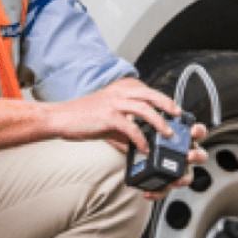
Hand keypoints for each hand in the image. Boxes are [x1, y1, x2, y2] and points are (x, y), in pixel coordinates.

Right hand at [49, 78, 180, 150]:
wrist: (59, 118)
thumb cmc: (80, 117)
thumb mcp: (106, 119)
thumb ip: (123, 128)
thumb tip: (136, 143)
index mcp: (118, 90)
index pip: (146, 91)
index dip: (162, 99)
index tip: (172, 109)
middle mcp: (118, 93)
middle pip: (150, 95)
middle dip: (167, 104)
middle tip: (178, 115)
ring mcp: (114, 104)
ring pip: (145, 109)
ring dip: (159, 122)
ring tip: (168, 133)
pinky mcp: (108, 117)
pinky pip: (131, 128)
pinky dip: (140, 139)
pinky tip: (144, 148)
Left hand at [144, 123, 208, 200]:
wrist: (131, 152)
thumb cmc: (145, 138)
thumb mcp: (146, 128)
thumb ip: (148, 125)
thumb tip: (140, 116)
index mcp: (182, 138)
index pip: (197, 132)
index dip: (198, 131)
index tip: (192, 131)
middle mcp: (184, 153)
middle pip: (200, 155)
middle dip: (197, 155)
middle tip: (189, 155)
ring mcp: (177, 168)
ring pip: (188, 175)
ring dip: (184, 178)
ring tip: (176, 180)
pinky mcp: (166, 181)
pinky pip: (165, 189)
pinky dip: (158, 192)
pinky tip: (149, 192)